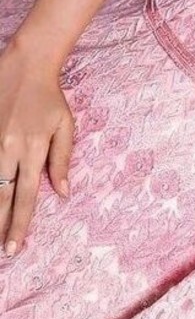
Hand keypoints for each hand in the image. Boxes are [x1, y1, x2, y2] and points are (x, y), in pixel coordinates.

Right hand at [0, 42, 74, 255]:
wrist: (26, 66)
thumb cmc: (50, 98)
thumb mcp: (65, 125)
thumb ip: (62, 159)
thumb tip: (63, 192)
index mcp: (33, 149)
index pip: (27, 196)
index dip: (20, 223)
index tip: (15, 247)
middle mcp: (9, 149)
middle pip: (1, 196)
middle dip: (0, 226)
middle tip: (2, 251)